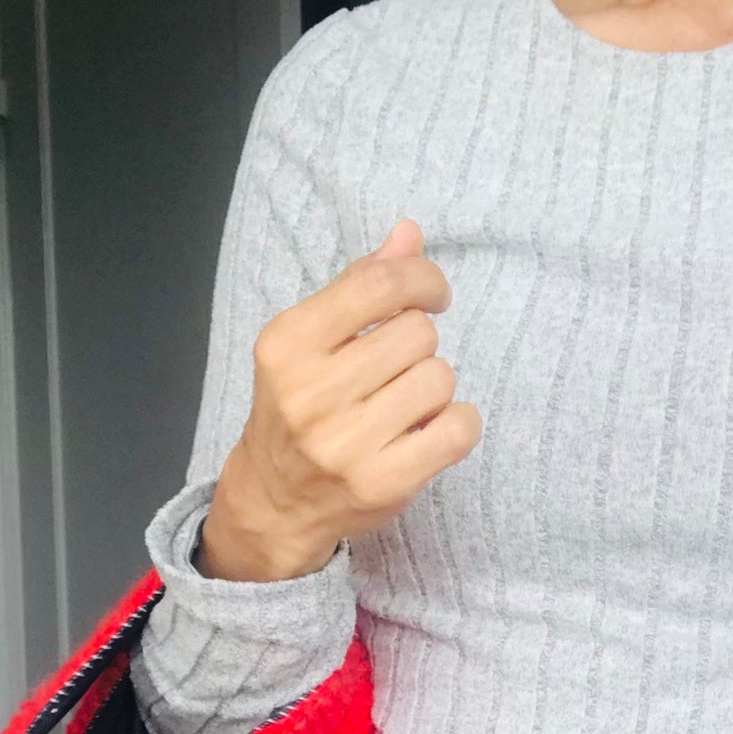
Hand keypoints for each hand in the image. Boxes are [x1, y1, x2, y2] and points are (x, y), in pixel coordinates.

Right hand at [198, 218, 482, 582]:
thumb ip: (360, 284)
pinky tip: (432, 429)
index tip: (431, 294)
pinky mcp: (381, 483)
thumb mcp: (311, 339)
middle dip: (419, 344)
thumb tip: (410, 234)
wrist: (274, 499)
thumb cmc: (301, 407)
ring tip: (403, 405)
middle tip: (395, 370)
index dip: (422, 279)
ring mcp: (345, 444)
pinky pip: (458, 428)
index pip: (379, 284)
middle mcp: (310, 393)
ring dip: (434, 388)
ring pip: (440, 378)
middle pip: (417, 332)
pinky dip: (458, 424)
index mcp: (288, 344)